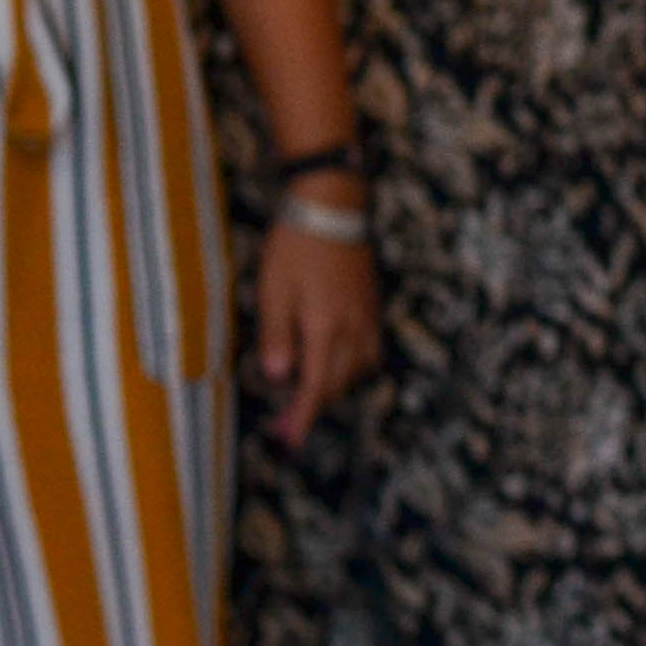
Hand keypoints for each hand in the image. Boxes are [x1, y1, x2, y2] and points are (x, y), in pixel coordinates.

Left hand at [253, 202, 378, 448]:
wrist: (334, 205)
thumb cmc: (296, 245)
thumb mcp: (273, 290)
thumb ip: (277, 336)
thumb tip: (279, 376)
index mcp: (326, 327)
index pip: (317, 385)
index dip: (303, 416)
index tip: (290, 440)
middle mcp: (353, 327)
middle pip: (340, 382)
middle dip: (315, 408)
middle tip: (288, 425)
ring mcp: (367, 315)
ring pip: (358, 369)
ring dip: (335, 388)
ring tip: (309, 396)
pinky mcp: (372, 303)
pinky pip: (369, 349)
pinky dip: (353, 367)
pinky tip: (336, 363)